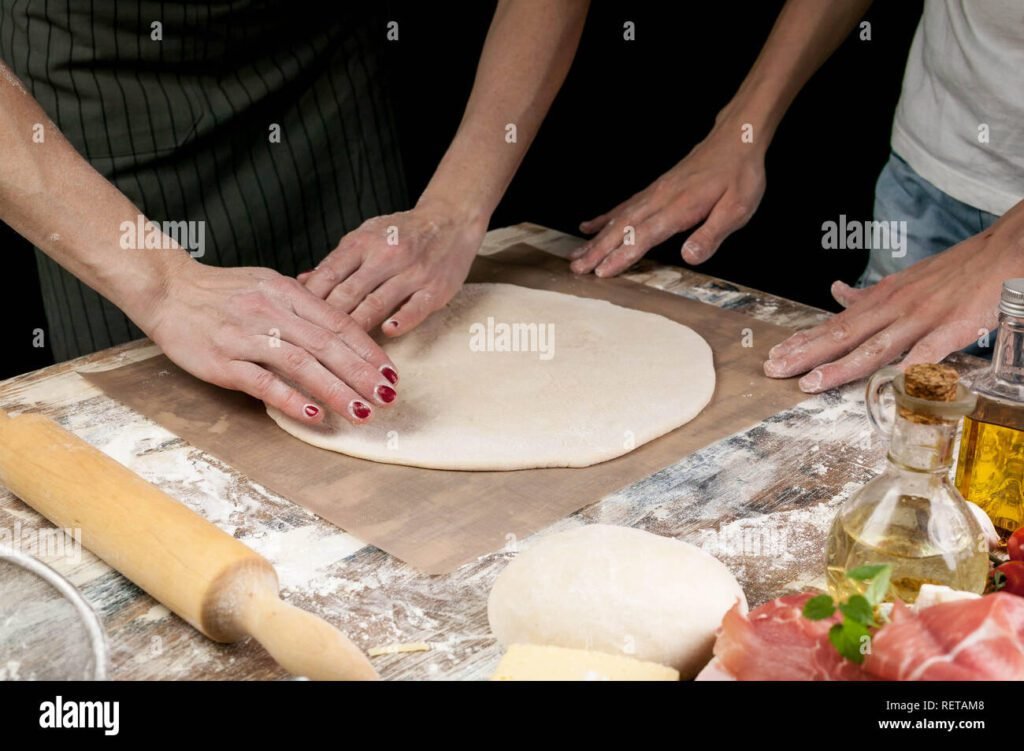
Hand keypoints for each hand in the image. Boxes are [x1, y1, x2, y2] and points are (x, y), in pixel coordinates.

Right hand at [139, 262, 399, 424]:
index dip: (368, 350)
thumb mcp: (267, 284)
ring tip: (362, 412)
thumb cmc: (221, 291)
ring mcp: (245, 336)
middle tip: (389, 397)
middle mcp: (270, 311)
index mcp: (286, 291)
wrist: (166, 288)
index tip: (390, 373)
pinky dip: (291, 398)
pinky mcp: (221, 361)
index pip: (337, 322)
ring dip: (336, 390)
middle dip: (362, 373)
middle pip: (326, 344)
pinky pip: (262, 382)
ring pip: (301, 364)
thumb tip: (341, 324)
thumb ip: (302, 304)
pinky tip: (316, 415)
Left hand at [299, 201, 487, 335]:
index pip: (328, 275)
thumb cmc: (402, 232)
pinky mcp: (435, 288)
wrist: (451, 220)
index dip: (307, 301)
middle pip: (347, 293)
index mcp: (361, 242)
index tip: (291, 323)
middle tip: (308, 345)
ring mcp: (412, 273)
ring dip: (356, 328)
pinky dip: (401, 320)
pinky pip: (415, 308)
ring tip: (339, 352)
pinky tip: (388, 331)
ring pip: (376, 303)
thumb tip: (301, 282)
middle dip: (325, 321)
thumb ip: (336, 262)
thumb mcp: (365, 236)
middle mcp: (385, 256)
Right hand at [571, 124, 765, 276]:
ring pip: (618, 218)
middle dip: (598, 250)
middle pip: (623, 228)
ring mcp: (655, 193)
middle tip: (576, 268)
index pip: (645, 235)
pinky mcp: (655, 189)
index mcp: (680, 208)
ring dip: (596, 238)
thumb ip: (712, 234)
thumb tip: (689, 257)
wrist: (736, 139)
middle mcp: (661, 199)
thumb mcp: (738, 208)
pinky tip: (589, 227)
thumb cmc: (740, 174)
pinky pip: (624, 205)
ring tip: (575, 255)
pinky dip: (604, 218)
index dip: (622, 255)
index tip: (602, 271)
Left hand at [764, 202, 1023, 392]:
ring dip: (840, 367)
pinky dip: (909, 370)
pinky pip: (929, 353)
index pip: (836, 324)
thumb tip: (836, 292)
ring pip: (875, 347)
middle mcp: (895, 308)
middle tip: (773, 369)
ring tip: (810, 383)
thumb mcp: (905, 280)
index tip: (776, 355)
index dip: (804, 340)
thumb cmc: (955, 270)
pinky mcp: (954, 328)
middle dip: (806, 354)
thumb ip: (870, 294)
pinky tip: (890, 387)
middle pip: (844, 335)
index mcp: (883, 300)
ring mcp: (923, 319)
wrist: (1002, 251)